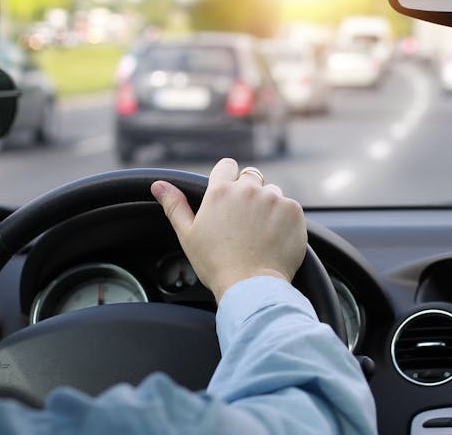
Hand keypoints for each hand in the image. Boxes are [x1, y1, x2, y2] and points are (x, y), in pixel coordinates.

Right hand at [150, 158, 306, 301]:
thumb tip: (158, 184)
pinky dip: (284, 219)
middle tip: (244, 223)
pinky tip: (275, 238)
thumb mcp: (188, 235)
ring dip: (268, 206)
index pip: (227, 166)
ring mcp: (273, 198)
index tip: (229, 197)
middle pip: (251, 179)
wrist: (251, 286)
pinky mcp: (293, 211)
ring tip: (260, 233)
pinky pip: (289, 207)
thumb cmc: (216, 264)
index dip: (228, 180)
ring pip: (272, 192)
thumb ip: (175, 205)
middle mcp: (248, 189)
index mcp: (220, 191)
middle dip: (248, 194)